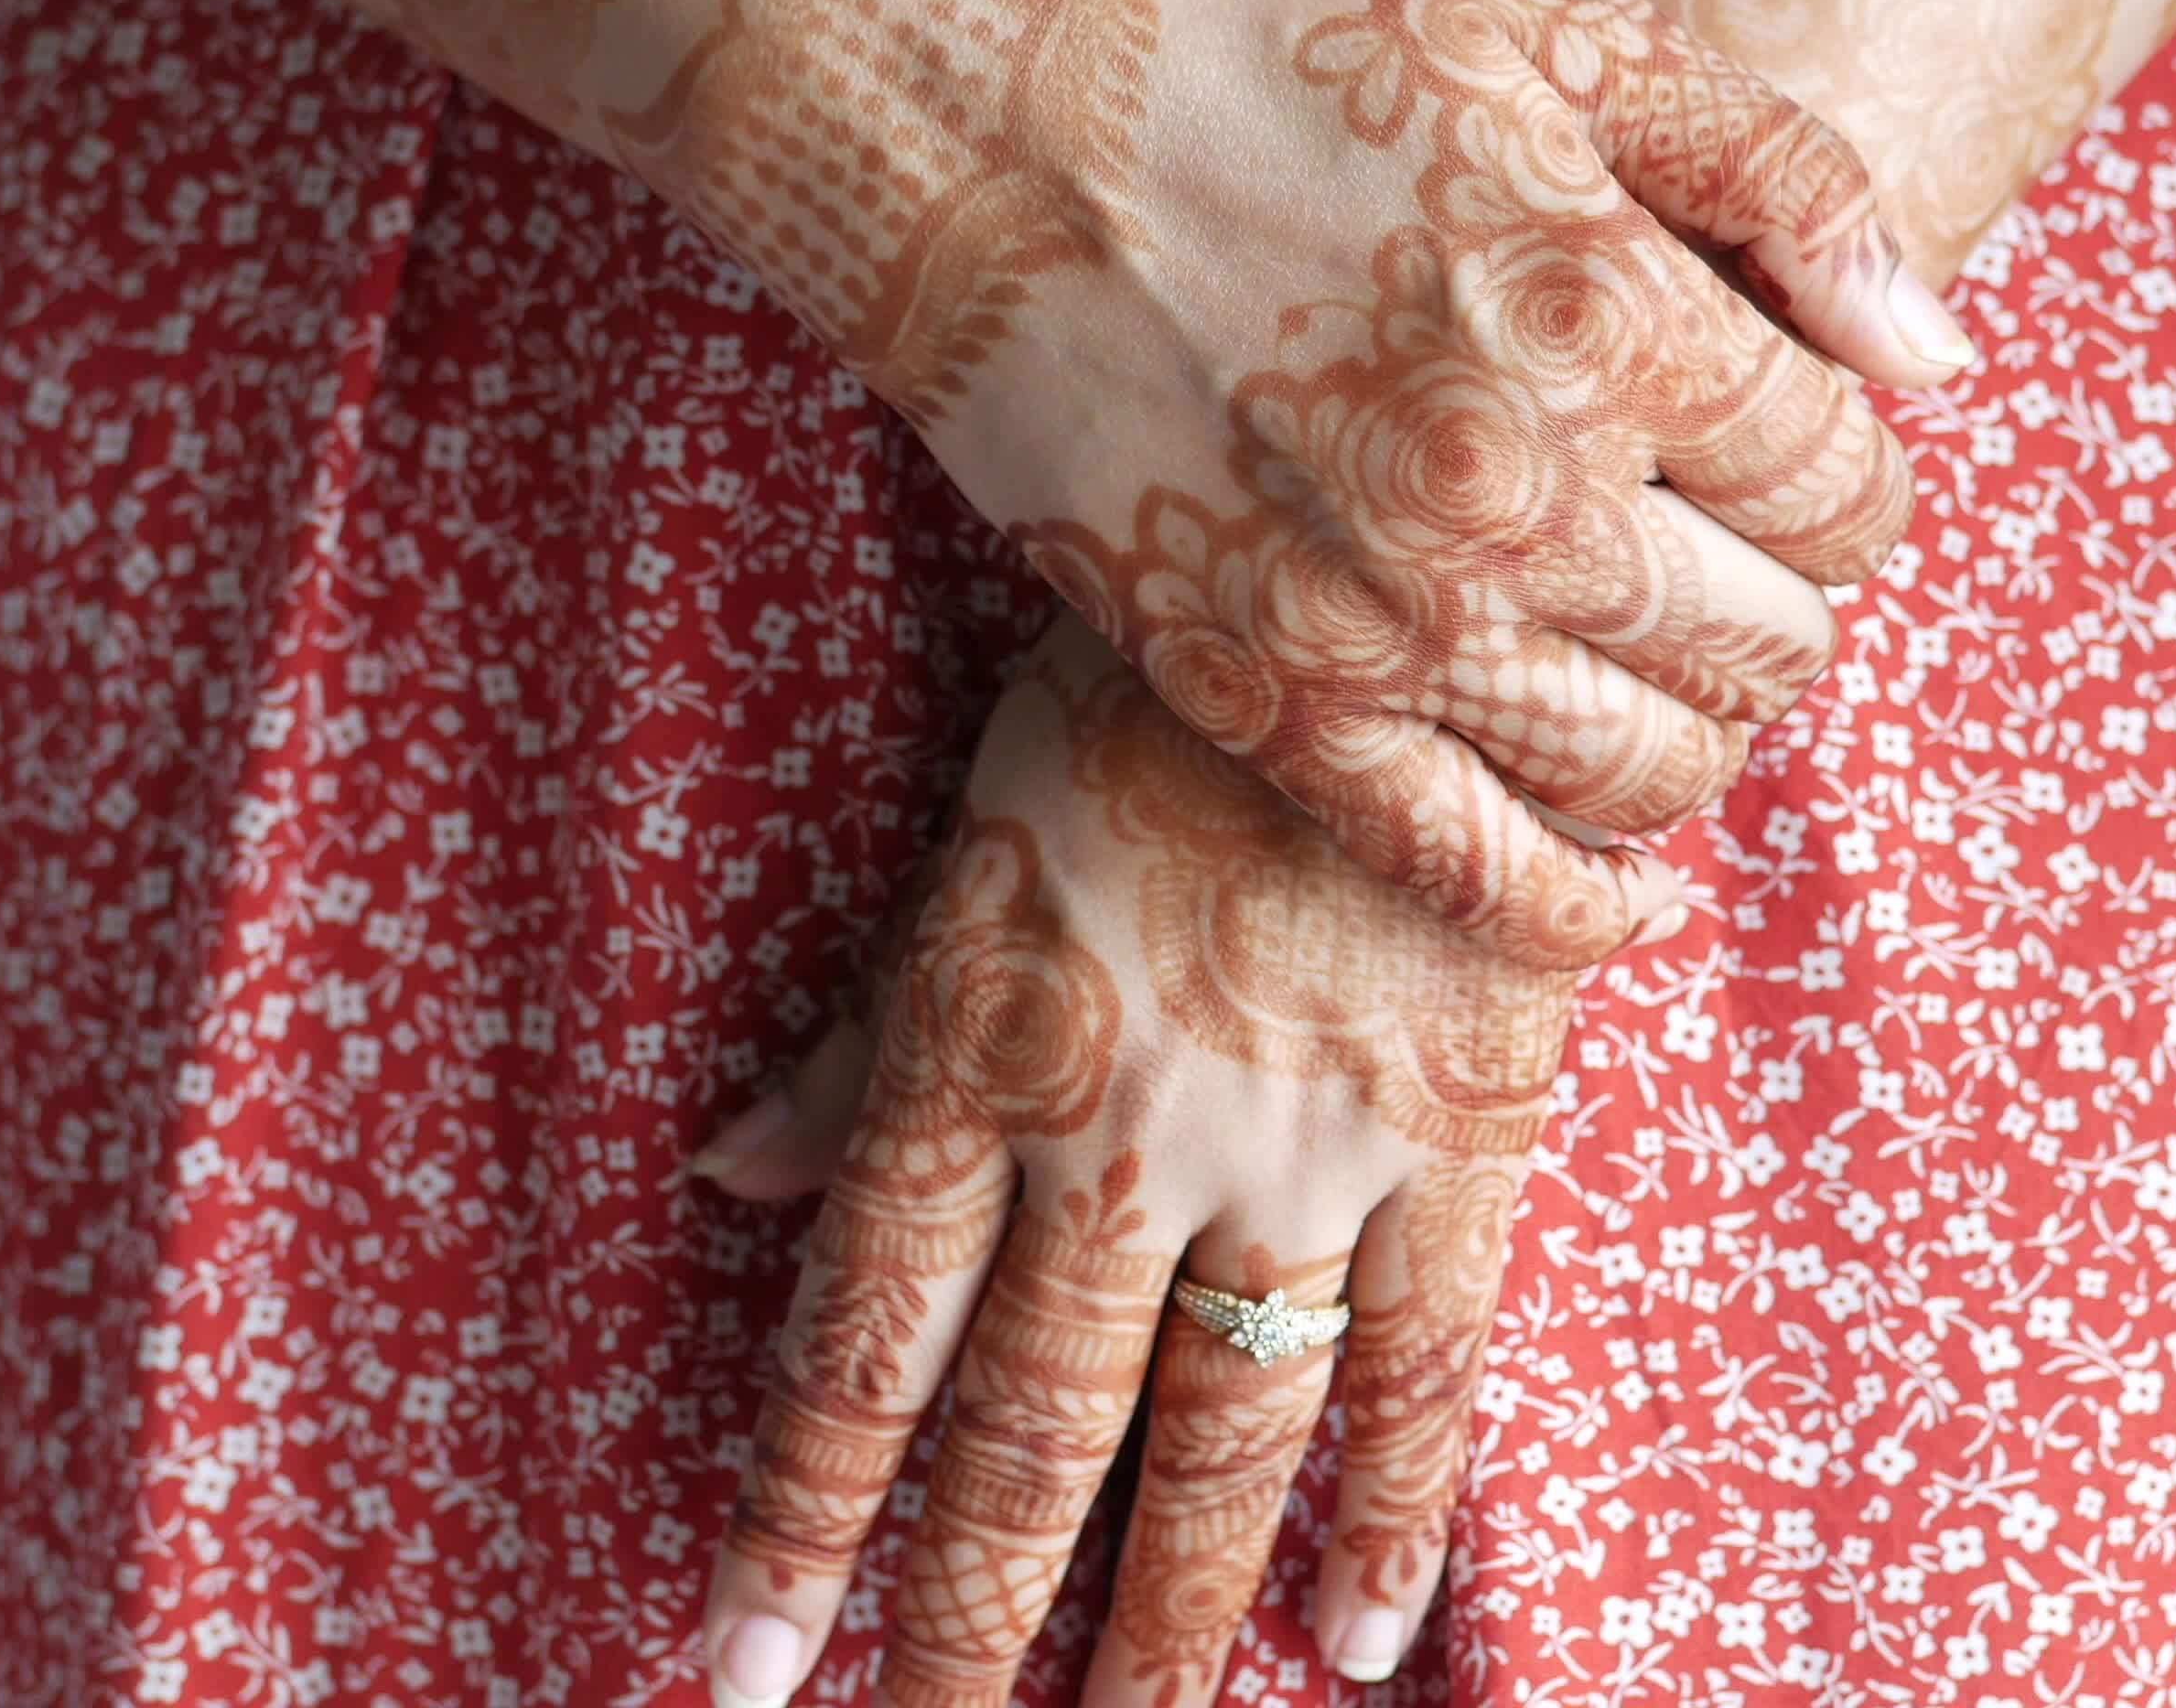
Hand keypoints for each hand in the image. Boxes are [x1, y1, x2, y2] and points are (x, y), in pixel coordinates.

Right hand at [626, 0, 1977, 962]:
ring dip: (1700, 735)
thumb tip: (1936, 359)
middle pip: (1777, 643)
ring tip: (1656, 667)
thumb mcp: (1569, 39)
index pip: (1851, 488)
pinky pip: (1483, 881)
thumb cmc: (1295, 76)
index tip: (1788, 458)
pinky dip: (1587, 913)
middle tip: (1720, 556)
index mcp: (1613, 319)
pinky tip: (1637, 897)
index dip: (1851, 481)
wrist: (1010, 154)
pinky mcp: (1281, 710)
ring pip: (1661, 772)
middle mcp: (1522, 494)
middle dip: (1784, 604)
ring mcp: (1397, 623)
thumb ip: (1789, 177)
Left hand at [688, 620, 1603, 1707]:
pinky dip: (1395, 1509)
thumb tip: (720, 1180)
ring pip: (1217, 1430)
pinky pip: (1427, 1362)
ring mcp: (1299, 1151)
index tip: (746, 1667)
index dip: (799, 1518)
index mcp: (980, 1056)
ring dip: (1165, 1610)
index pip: (864, 1346)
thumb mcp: (972, 843)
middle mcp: (1124, 1137)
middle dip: (967, 1612)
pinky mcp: (1455, 1135)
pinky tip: (1358, 1638)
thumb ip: (862, 1040)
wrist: (1395, 576)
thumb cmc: (1151, 693)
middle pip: (1031, 1431)